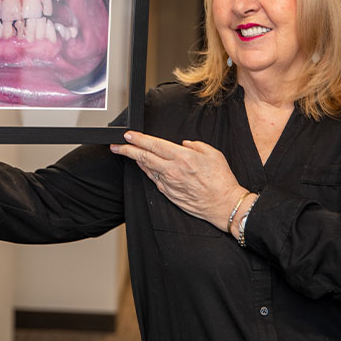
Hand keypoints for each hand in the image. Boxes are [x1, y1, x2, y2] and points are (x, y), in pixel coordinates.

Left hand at [111, 131, 247, 230]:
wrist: (224, 205)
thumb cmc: (221, 180)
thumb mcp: (213, 154)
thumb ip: (196, 145)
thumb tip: (184, 144)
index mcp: (182, 158)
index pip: (153, 145)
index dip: (138, 139)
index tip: (128, 135)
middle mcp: (172, 171)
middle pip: (143, 157)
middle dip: (127, 150)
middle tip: (116, 146)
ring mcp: (169, 184)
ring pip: (147, 169)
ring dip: (137, 161)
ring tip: (129, 153)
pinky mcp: (169, 194)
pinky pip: (155, 181)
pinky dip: (149, 172)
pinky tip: (146, 167)